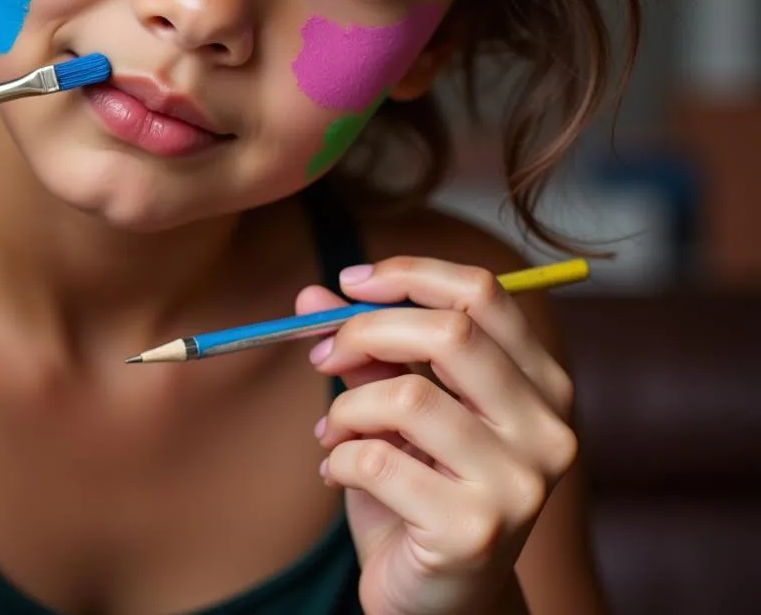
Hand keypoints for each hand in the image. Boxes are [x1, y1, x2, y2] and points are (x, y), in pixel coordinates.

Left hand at [297, 258, 576, 614]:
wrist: (439, 601)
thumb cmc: (420, 490)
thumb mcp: (395, 409)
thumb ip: (365, 350)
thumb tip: (310, 297)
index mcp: (540, 385)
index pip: (484, 293)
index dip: (410, 275)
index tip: (351, 281)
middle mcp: (546, 429)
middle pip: (450, 333)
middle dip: (365, 331)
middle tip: (323, 353)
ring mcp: (519, 484)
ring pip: (407, 396)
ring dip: (345, 408)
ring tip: (333, 432)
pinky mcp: (476, 532)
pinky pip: (378, 461)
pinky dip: (341, 458)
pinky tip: (339, 472)